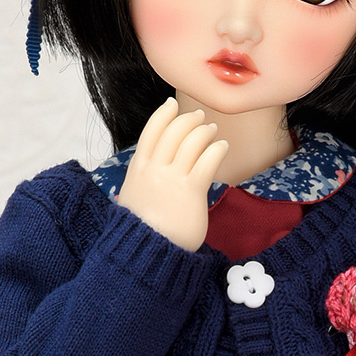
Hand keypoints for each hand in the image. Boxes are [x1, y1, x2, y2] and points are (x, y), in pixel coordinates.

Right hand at [117, 98, 228, 250]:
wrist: (146, 252)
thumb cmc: (142, 230)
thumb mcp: (133, 198)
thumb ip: (142, 181)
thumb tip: (148, 174)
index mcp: (138, 169)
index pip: (151, 130)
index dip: (163, 114)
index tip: (172, 104)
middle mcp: (154, 169)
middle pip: (174, 131)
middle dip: (189, 121)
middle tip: (201, 118)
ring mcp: (172, 179)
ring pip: (192, 142)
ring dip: (205, 132)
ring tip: (213, 133)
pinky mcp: (191, 191)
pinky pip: (207, 160)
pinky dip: (216, 149)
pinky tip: (222, 148)